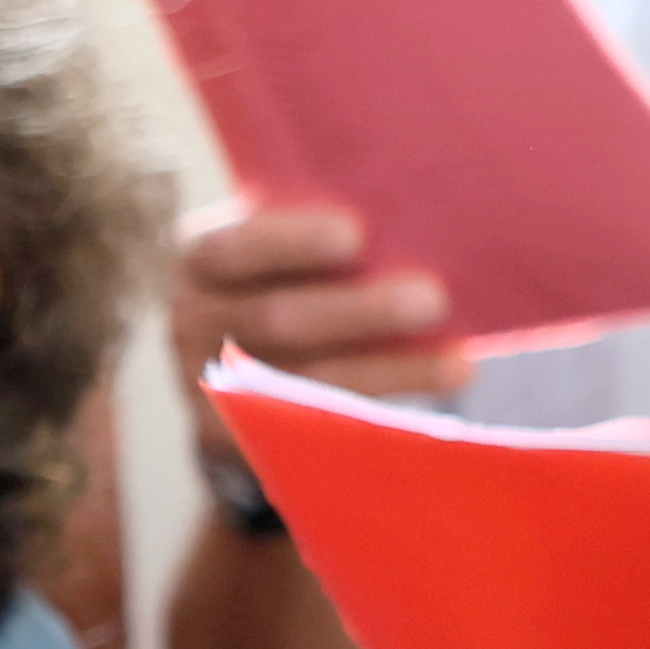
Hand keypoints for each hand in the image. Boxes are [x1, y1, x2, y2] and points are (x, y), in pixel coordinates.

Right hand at [172, 202, 466, 401]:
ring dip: (386, 371)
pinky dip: (385, 408)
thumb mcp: (280, 246)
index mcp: (200, 261)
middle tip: (431, 299)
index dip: (292, 244)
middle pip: (277, 320)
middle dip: (358, 312)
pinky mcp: (242, 437)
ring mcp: (213, 386)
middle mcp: (193, 323)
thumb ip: (318, 233)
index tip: (356, 235)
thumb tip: (418, 211)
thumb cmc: (287, 276)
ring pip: (305, 380)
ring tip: (456, 364)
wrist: (245, 364)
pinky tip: (443, 382)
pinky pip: (317, 428)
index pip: (234, 249)